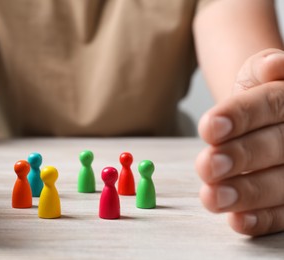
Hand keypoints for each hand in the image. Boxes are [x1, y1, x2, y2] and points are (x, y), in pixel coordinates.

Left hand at [196, 48, 283, 235]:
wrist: (263, 112)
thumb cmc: (257, 93)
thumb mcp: (257, 71)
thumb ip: (263, 69)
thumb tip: (274, 65)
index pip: (269, 105)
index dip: (240, 116)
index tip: (208, 128)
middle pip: (275, 146)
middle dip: (240, 157)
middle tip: (206, 166)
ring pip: (281, 184)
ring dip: (246, 192)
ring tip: (211, 197)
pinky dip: (261, 219)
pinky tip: (237, 221)